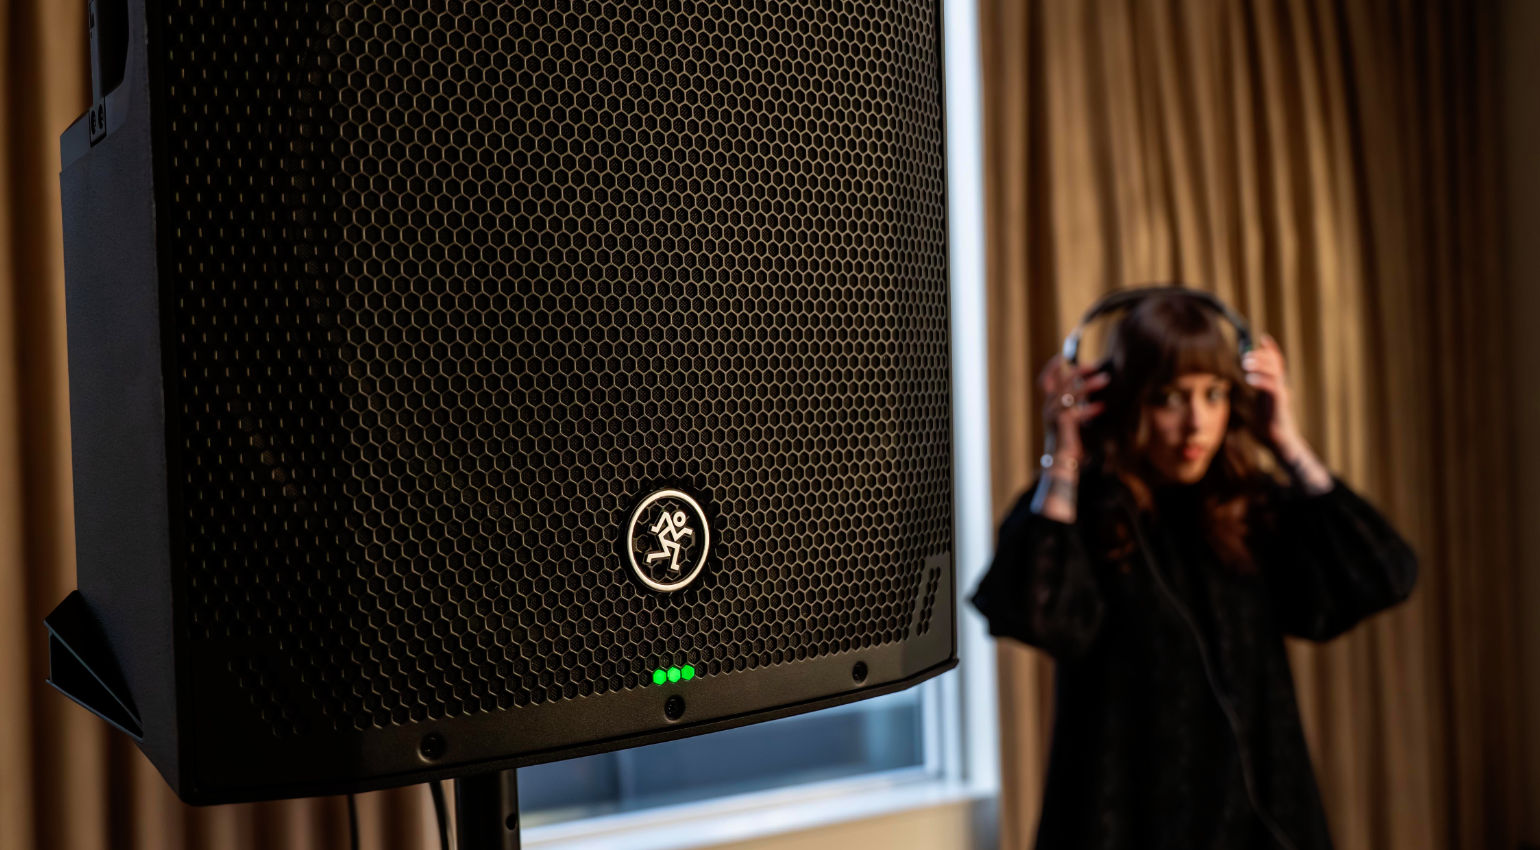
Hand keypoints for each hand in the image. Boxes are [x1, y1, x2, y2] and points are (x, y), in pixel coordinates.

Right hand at [1038, 353, 1109, 461]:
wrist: (1061, 465)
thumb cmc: (1070, 445)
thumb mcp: (1073, 422)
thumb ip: (1078, 408)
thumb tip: (1094, 397)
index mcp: (1050, 406)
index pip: (1046, 381)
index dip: (1052, 367)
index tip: (1063, 356)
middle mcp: (1049, 408)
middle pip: (1061, 381)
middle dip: (1078, 370)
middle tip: (1095, 365)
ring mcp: (1054, 415)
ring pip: (1072, 392)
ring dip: (1090, 384)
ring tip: (1106, 379)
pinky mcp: (1062, 424)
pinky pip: (1077, 411)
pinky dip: (1090, 408)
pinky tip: (1103, 407)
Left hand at [1241, 334, 1302, 452]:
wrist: (1279, 442)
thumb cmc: (1266, 426)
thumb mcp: (1254, 405)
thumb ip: (1248, 394)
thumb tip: (1232, 386)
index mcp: (1275, 385)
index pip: (1276, 362)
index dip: (1271, 349)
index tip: (1262, 337)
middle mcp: (1280, 386)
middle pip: (1275, 363)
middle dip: (1262, 355)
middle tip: (1245, 355)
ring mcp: (1281, 394)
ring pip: (1274, 372)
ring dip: (1260, 364)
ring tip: (1245, 362)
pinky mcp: (1280, 404)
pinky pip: (1272, 388)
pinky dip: (1261, 381)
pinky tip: (1249, 378)